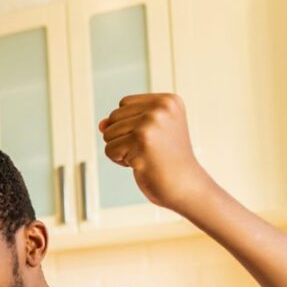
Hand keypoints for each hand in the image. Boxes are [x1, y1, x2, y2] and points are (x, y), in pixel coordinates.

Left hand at [99, 93, 213, 213]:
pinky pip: (109, 149)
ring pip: (108, 133)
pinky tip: (140, 164)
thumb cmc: (165, 159)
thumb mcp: (148, 132)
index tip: (150, 138)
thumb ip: (123, 122)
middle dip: (122, 137)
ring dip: (120, 150)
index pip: (124, 103)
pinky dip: (119, 160)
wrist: (184, 185)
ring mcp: (151, 124)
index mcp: (167, 101)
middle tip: (147, 149)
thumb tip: (101, 124)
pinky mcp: (141, 142)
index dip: (128, 124)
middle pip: (113, 117)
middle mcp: (161, 108)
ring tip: (144, 156)